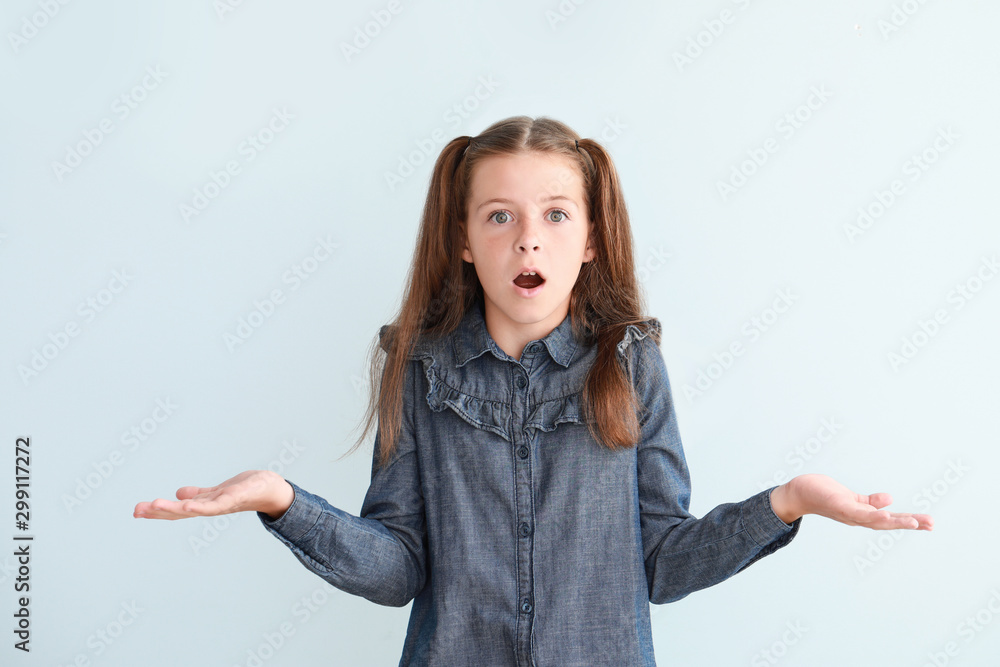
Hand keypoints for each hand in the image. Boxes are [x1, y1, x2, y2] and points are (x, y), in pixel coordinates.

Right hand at [133, 470, 294, 520]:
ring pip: (196, 509)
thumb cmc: (248, 490)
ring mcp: (224, 503)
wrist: (273, 490)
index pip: (179, 510)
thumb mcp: (219, 491)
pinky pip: (216, 503)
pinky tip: (186, 504)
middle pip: (183, 513)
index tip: (137, 511)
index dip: (159, 512)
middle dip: (159, 512)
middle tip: (136, 510)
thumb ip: (200, 494)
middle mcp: (213, 508)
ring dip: (174, 509)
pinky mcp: (236, 497)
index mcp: (207, 505)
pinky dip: (201, 505)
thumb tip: (179, 495)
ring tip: (154, 505)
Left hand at [769, 474, 933, 530]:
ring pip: (875, 520)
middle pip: (887, 523)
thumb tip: (890, 500)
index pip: (890, 520)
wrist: (798, 493)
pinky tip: (886, 513)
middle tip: (931, 524)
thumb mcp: (851, 498)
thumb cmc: (824, 495)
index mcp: (863, 515)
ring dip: (895, 522)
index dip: (909, 522)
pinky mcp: (838, 505)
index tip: (930, 523)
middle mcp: (857, 518)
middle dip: (909, 524)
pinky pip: (858, 512)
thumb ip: (870, 502)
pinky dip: (872, 515)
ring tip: (914, 521)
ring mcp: (848, 513)